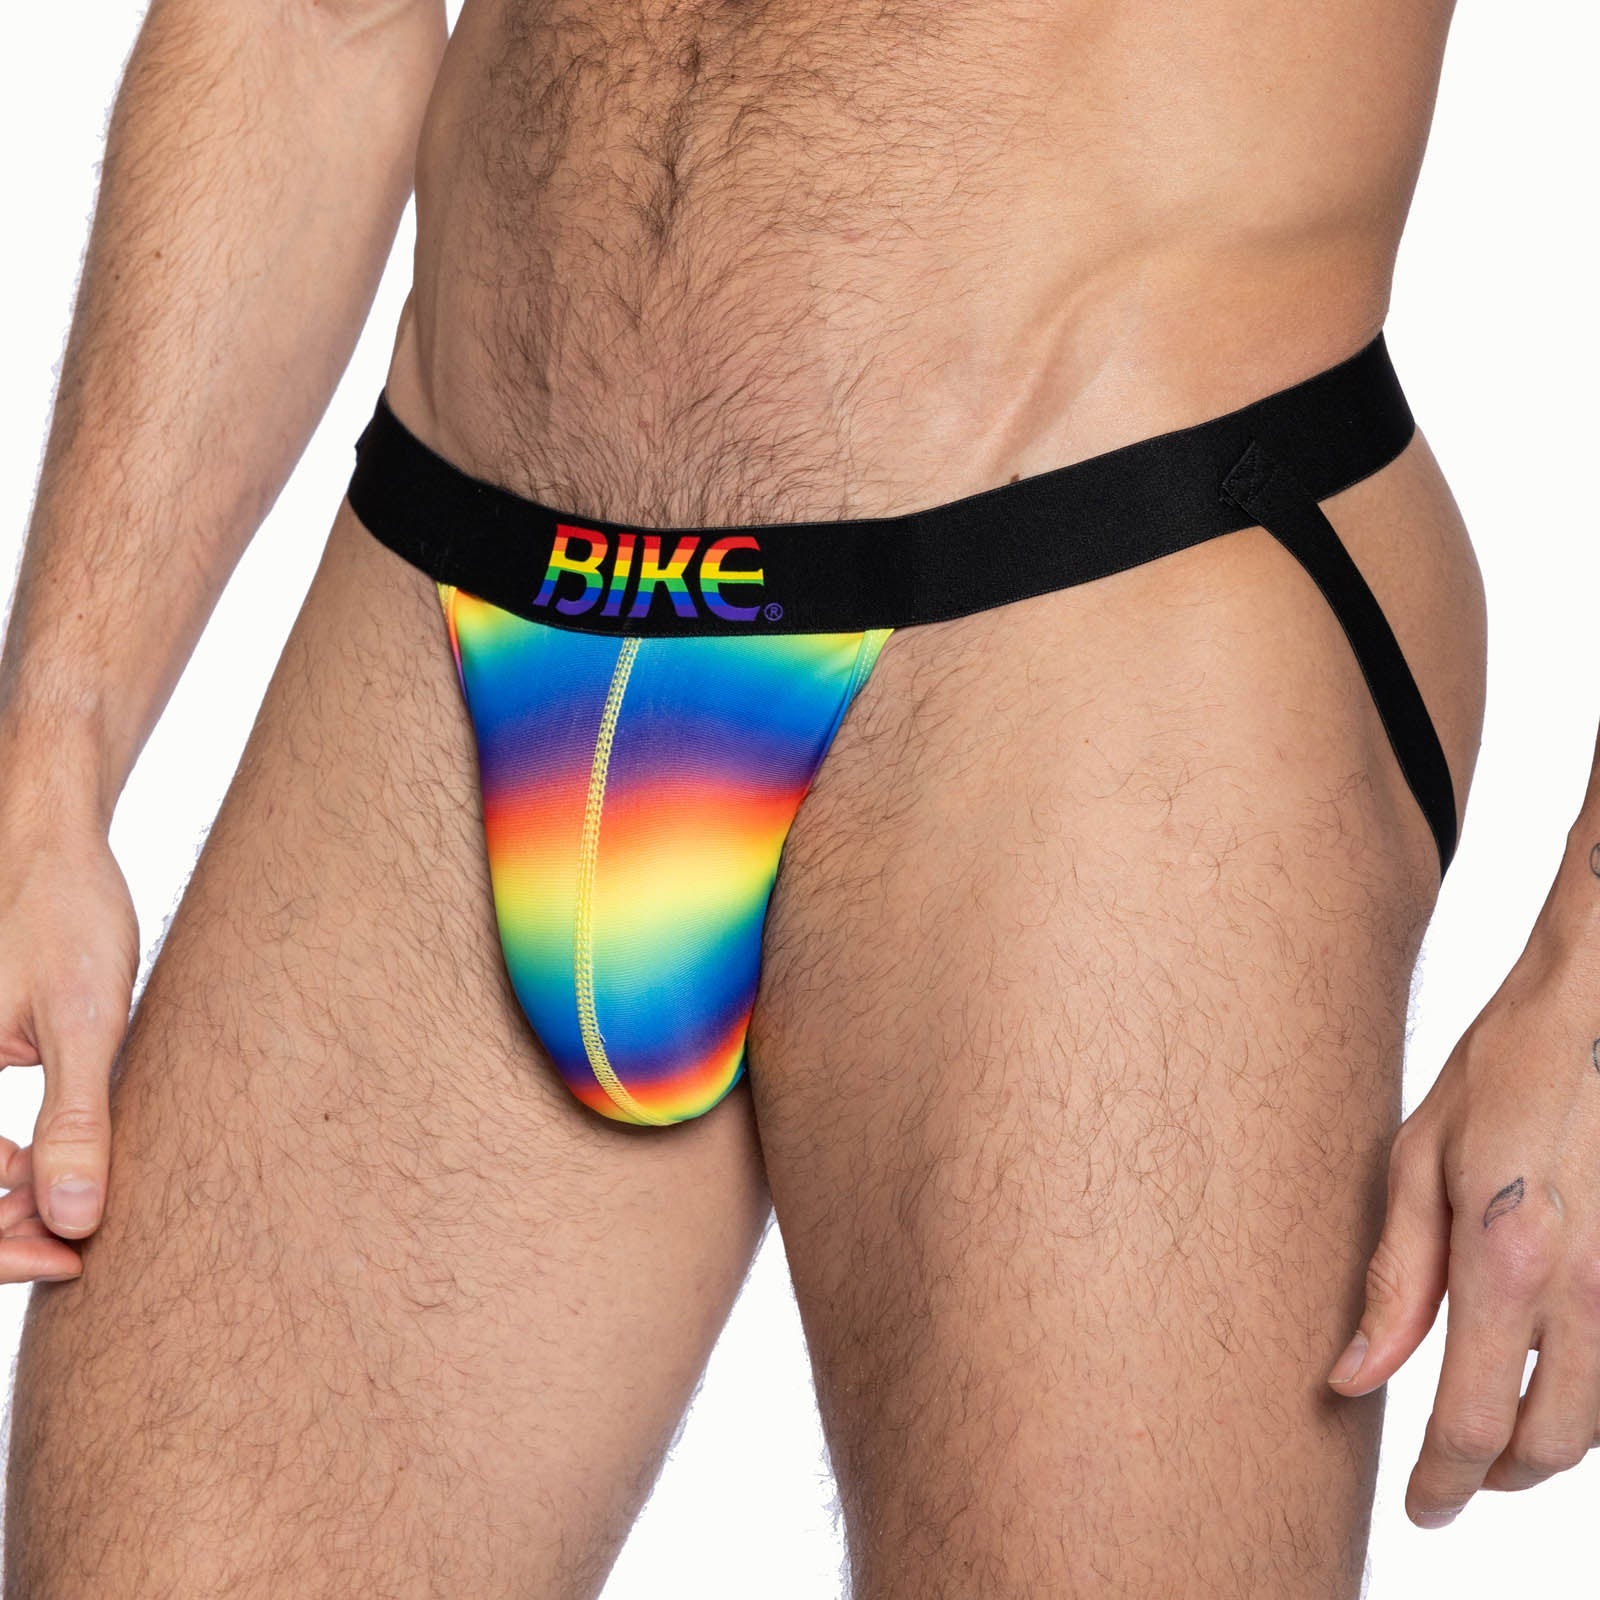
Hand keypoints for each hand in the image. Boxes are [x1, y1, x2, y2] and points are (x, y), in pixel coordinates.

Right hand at [0, 795, 137, 1283]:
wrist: (51, 845)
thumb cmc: (65, 915)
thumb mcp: (84, 1022)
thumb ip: (77, 1118)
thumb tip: (77, 1217)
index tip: (69, 1253)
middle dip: (2, 1231)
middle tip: (77, 1244)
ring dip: (4, 1202)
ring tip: (74, 1209)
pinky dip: (1, 1164)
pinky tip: (45, 1165)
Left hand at [1325, 907, 1599, 1526]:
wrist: (1597, 1016)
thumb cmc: (1500, 1073)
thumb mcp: (1418, 1161)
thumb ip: (1394, 1279)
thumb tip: (1354, 1377)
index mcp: (1506, 1261)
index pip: (1470, 1423)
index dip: (1441, 1483)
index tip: (1421, 1508)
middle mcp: (1587, 1291)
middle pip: (1546, 1446)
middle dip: (1492, 1476)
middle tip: (1448, 1471)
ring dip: (1544, 1443)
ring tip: (1491, 1428)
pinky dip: (1588, 1395)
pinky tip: (1546, 1371)